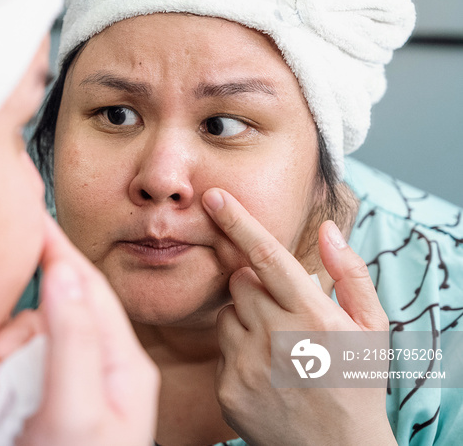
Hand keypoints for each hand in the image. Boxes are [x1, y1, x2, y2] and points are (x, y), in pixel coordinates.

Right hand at [0, 214, 158, 445]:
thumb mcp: (76, 411)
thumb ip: (71, 340)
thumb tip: (63, 274)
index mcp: (121, 364)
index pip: (88, 285)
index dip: (59, 248)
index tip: (33, 214)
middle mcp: (95, 368)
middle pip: (39, 319)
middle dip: (8, 345)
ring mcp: (64, 387)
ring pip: (13, 348)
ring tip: (3, 419)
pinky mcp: (36, 404)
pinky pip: (1, 377)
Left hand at [202, 188, 393, 445]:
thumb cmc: (357, 382)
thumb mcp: (371, 327)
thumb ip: (351, 273)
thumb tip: (329, 229)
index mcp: (313, 315)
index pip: (267, 256)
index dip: (238, 222)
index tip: (214, 196)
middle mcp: (277, 336)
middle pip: (240, 282)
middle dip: (253, 284)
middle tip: (280, 310)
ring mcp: (248, 364)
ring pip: (226, 314)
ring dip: (245, 319)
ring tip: (276, 346)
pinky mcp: (227, 388)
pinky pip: (221, 350)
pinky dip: (238, 351)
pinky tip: (265, 371)